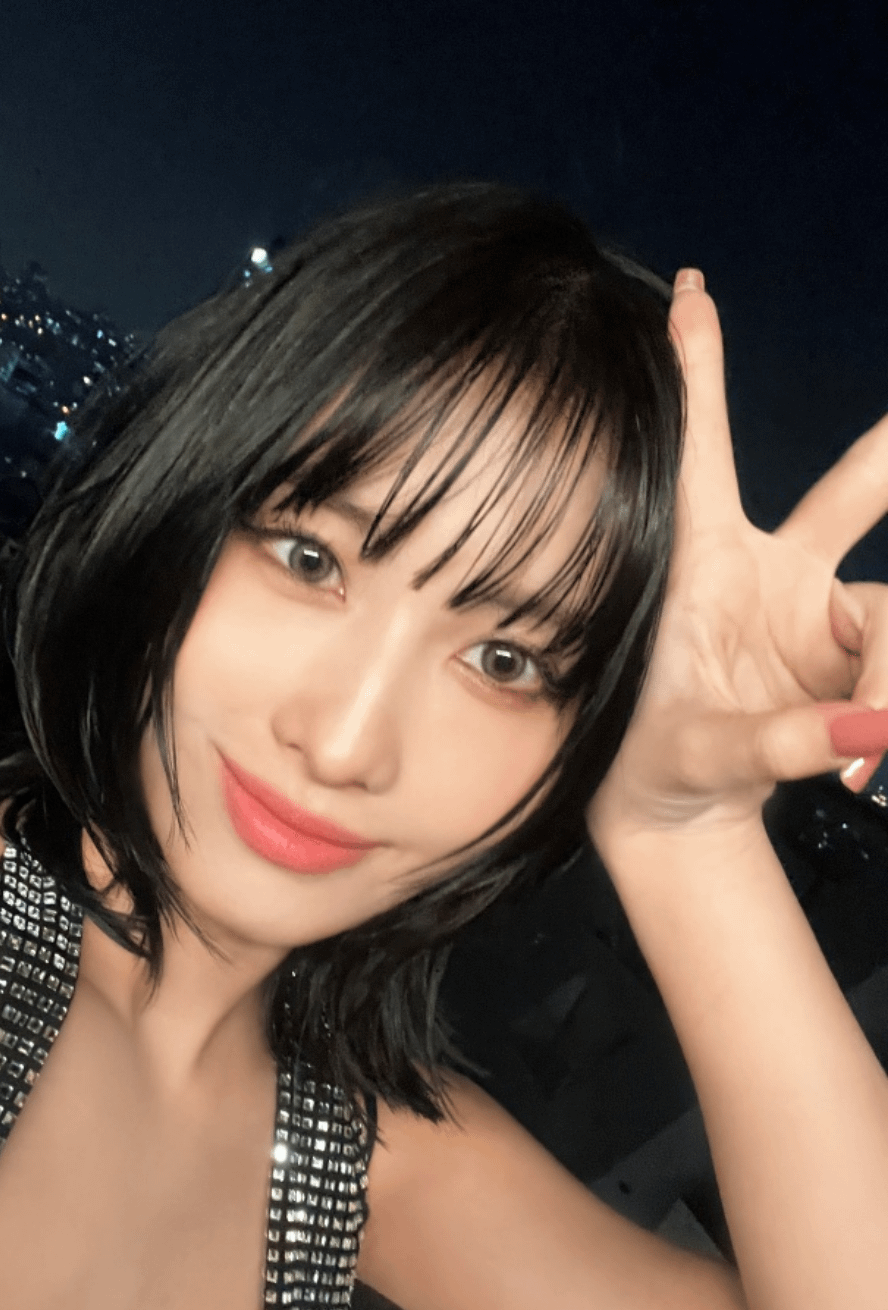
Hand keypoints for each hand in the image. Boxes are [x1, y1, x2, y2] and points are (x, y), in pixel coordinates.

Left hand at [587, 270, 887, 848]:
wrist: (674, 814)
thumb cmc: (650, 765)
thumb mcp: (700, 752)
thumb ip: (781, 745)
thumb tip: (868, 733)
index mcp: (703, 568)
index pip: (700, 453)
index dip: (698, 369)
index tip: (688, 288)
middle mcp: (768, 573)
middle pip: (853, 494)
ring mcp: (816, 609)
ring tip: (870, 763)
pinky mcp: (849, 649)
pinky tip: (876, 758)